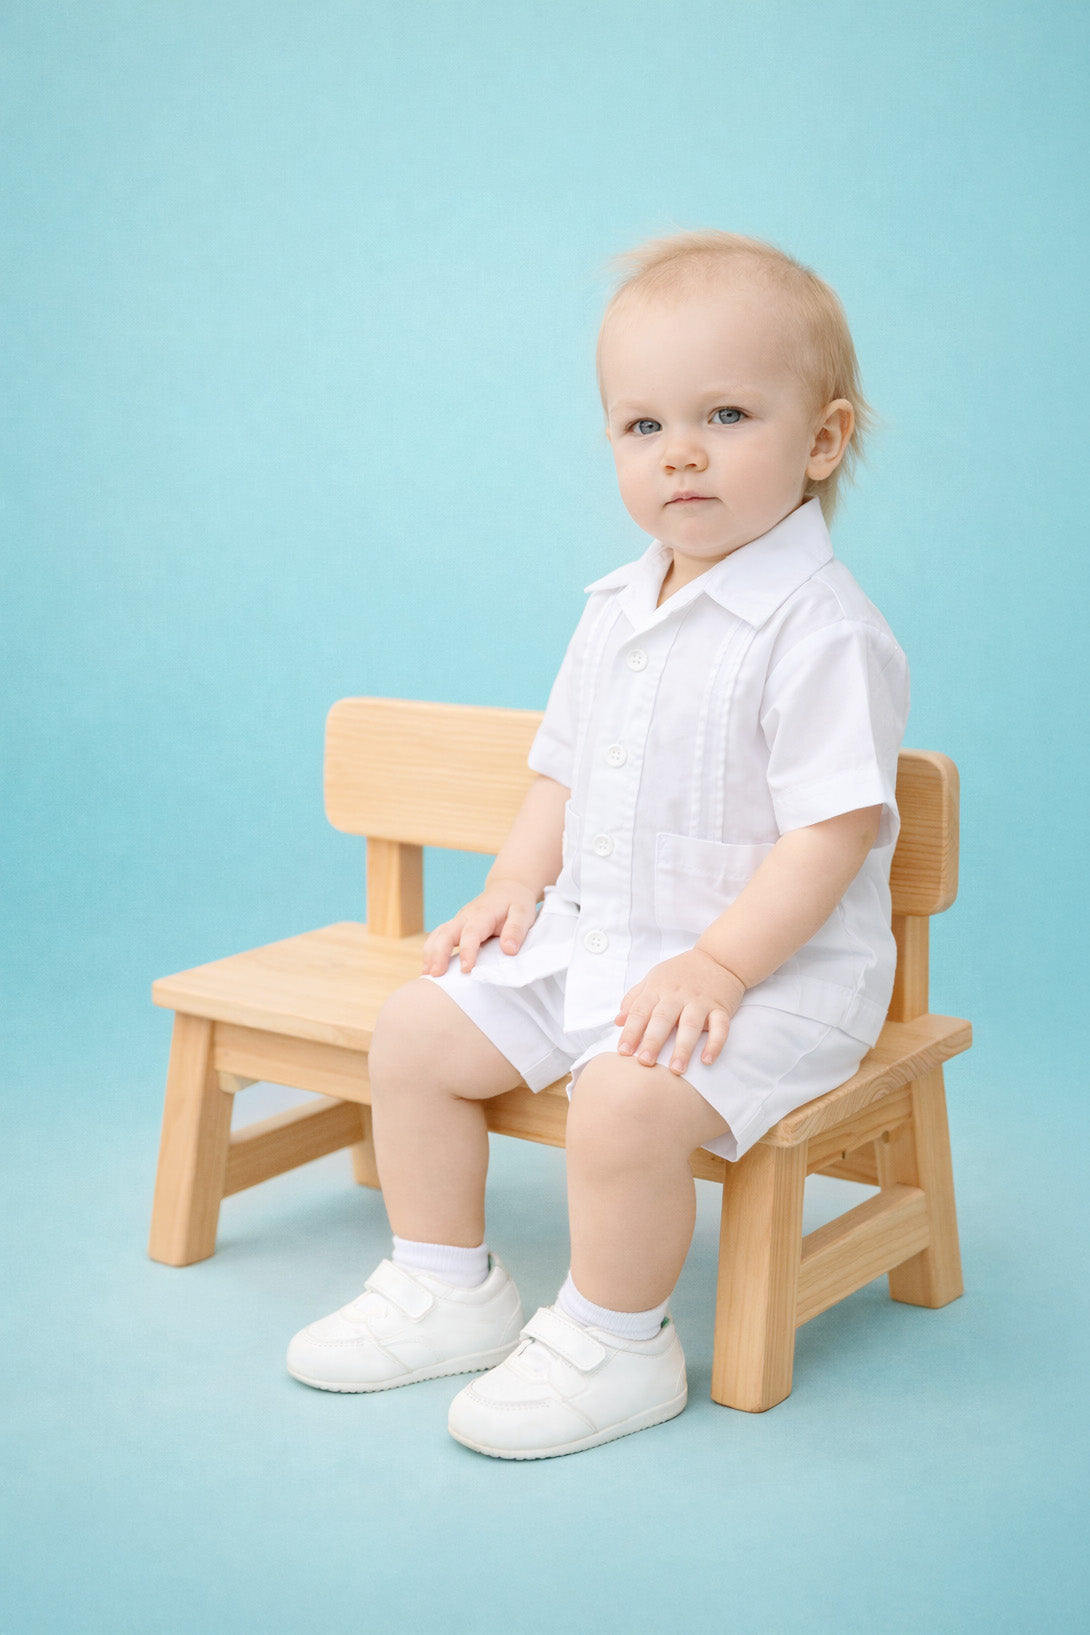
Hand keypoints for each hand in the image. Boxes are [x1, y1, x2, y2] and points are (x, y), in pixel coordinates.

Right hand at [421, 879, 539, 975]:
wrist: (507, 887)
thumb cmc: (516, 902)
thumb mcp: (523, 913)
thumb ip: (516, 930)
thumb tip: (508, 950)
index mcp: (482, 914)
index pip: (471, 933)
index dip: (468, 951)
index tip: (466, 969)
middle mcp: (465, 917)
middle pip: (445, 933)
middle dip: (438, 953)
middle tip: (435, 974)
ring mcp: (458, 922)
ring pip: (437, 935)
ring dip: (429, 953)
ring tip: (426, 974)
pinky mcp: (455, 927)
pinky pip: (438, 938)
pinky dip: (430, 952)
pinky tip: (428, 968)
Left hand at [615, 951, 745, 1076]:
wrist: (718, 958)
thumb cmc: (681, 972)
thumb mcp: (654, 978)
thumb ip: (634, 999)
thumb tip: (618, 1021)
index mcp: (658, 988)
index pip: (640, 1011)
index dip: (631, 1031)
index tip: (623, 1051)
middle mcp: (678, 995)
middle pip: (663, 1019)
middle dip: (653, 1041)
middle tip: (645, 1063)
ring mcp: (700, 1001)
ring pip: (691, 1025)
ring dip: (683, 1048)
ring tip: (676, 1070)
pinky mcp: (721, 1007)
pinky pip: (720, 1027)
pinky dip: (715, 1043)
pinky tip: (707, 1060)